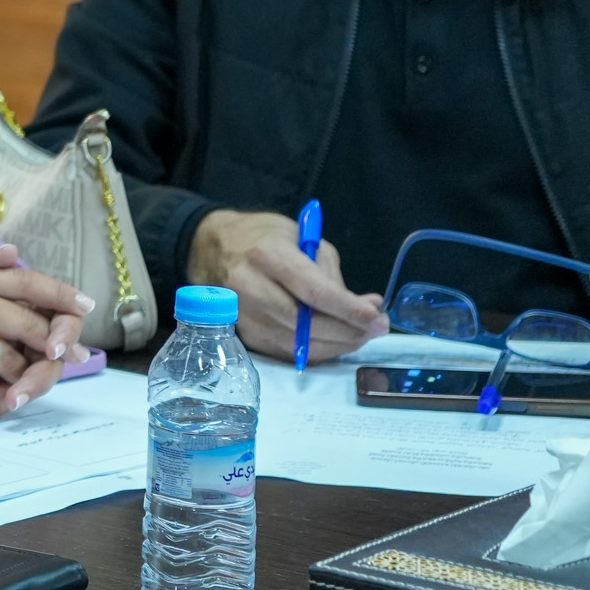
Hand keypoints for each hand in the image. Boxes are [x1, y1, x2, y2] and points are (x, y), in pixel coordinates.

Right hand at [189, 209, 386, 361]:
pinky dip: (315, 351)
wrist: (212, 248)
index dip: (348, 310)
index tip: (377, 318)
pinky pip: (285, 352)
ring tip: (359, 335)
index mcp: (266, 255)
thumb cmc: (264, 237)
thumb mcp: (303, 239)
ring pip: (297, 344)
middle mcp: (248, 286)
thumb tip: (366, 307)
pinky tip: (333, 340)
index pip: (312, 291)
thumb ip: (331, 275)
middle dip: (348, 332)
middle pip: (305, 324)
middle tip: (376, 329)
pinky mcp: (242, 333)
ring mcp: (241, 314)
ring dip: (336, 345)